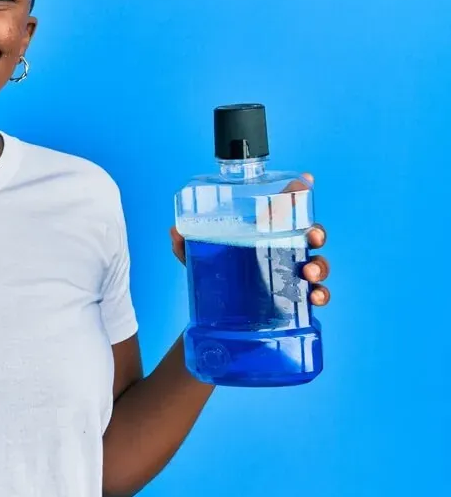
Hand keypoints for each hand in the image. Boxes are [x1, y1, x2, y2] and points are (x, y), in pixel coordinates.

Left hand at [169, 172, 330, 306]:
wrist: (217, 314)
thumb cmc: (215, 273)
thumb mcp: (198, 256)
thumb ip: (186, 243)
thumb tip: (174, 231)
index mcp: (264, 231)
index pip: (284, 209)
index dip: (297, 193)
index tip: (305, 183)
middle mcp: (283, 249)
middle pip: (310, 234)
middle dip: (317, 232)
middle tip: (312, 237)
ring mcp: (291, 273)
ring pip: (318, 263)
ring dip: (320, 266)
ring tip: (308, 273)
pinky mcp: (296, 298)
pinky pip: (316, 295)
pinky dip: (322, 294)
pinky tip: (315, 297)